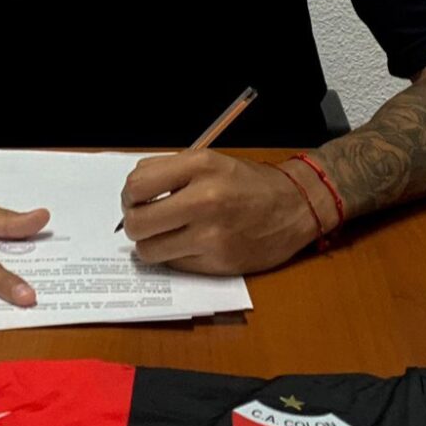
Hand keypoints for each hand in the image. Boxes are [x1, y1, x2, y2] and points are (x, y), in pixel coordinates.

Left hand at [120, 151, 318, 274]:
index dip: (130, 195)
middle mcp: (205, 199)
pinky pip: (173, 264)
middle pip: (137, 222)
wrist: (296, 205)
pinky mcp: (218, 262)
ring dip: (150, 244)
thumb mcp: (211, 160)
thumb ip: (171, 173)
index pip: (137, 184)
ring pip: (149, 250)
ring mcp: (211, 234)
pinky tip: (189, 244)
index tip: (136, 199)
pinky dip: (174, 257)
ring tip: (165, 235)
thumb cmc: (249, 182)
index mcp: (200, 166)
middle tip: (145, 220)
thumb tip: (133, 194)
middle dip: (134, 223)